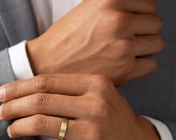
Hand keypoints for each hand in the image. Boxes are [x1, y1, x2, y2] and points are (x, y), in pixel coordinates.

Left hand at [0, 74, 163, 139]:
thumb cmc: (113, 118)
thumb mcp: (99, 94)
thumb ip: (70, 90)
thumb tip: (27, 91)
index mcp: (96, 85)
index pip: (46, 82)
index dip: (19, 87)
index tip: (2, 93)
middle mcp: (95, 106)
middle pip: (40, 102)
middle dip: (13, 107)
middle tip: (0, 112)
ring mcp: (91, 133)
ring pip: (40, 125)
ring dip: (18, 127)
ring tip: (10, 129)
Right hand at [27, 0, 163, 84]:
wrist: (46, 65)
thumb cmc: (65, 40)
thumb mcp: (88, 10)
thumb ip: (116, 6)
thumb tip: (139, 10)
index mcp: (109, 0)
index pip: (148, 4)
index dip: (138, 16)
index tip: (128, 26)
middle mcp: (118, 20)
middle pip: (154, 24)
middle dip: (142, 33)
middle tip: (124, 41)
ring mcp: (122, 46)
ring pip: (156, 44)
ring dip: (143, 49)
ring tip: (123, 54)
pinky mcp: (123, 69)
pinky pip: (151, 65)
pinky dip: (141, 66)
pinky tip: (125, 66)